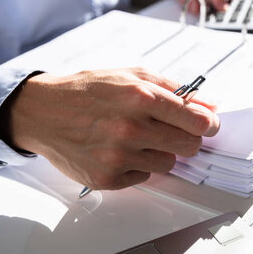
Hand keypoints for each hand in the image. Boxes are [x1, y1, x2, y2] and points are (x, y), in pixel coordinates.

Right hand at [3, 68, 219, 189]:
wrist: (44, 111)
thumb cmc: (88, 90)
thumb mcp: (131, 75)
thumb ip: (173, 89)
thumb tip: (209, 106)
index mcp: (141, 97)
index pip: (197, 121)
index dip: (209, 124)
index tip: (208, 125)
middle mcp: (131, 129)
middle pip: (189, 146)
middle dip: (186, 138)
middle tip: (169, 129)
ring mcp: (118, 157)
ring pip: (168, 163)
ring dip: (159, 151)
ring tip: (135, 137)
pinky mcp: (107, 178)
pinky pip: (143, 176)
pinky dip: (136, 165)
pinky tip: (117, 149)